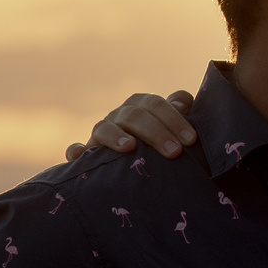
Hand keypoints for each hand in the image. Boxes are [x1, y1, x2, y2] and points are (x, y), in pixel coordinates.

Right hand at [66, 91, 197, 162]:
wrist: (132, 165)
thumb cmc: (159, 145)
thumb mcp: (172, 128)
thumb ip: (180, 113)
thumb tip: (184, 103)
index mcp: (142, 106)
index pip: (156, 105)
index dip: (174, 119)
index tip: (191, 139)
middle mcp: (120, 115)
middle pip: (135, 116)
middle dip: (156, 132)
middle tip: (175, 152)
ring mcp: (101, 133)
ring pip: (105, 128)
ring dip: (116, 136)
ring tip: (129, 147)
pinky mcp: (86, 153)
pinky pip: (77, 150)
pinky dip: (77, 151)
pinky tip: (79, 157)